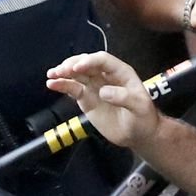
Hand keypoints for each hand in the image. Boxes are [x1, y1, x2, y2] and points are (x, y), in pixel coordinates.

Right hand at [44, 52, 162, 147]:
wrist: (138, 134)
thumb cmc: (143, 118)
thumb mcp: (140, 107)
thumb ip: (124, 97)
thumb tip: (103, 91)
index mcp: (120, 73)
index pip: (102, 60)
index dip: (89, 61)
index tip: (78, 68)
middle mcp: (105, 76)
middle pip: (86, 64)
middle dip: (72, 65)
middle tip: (61, 70)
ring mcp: (94, 86)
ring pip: (76, 75)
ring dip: (63, 72)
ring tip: (51, 75)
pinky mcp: (86, 98)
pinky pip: (72, 89)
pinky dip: (62, 85)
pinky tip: (51, 84)